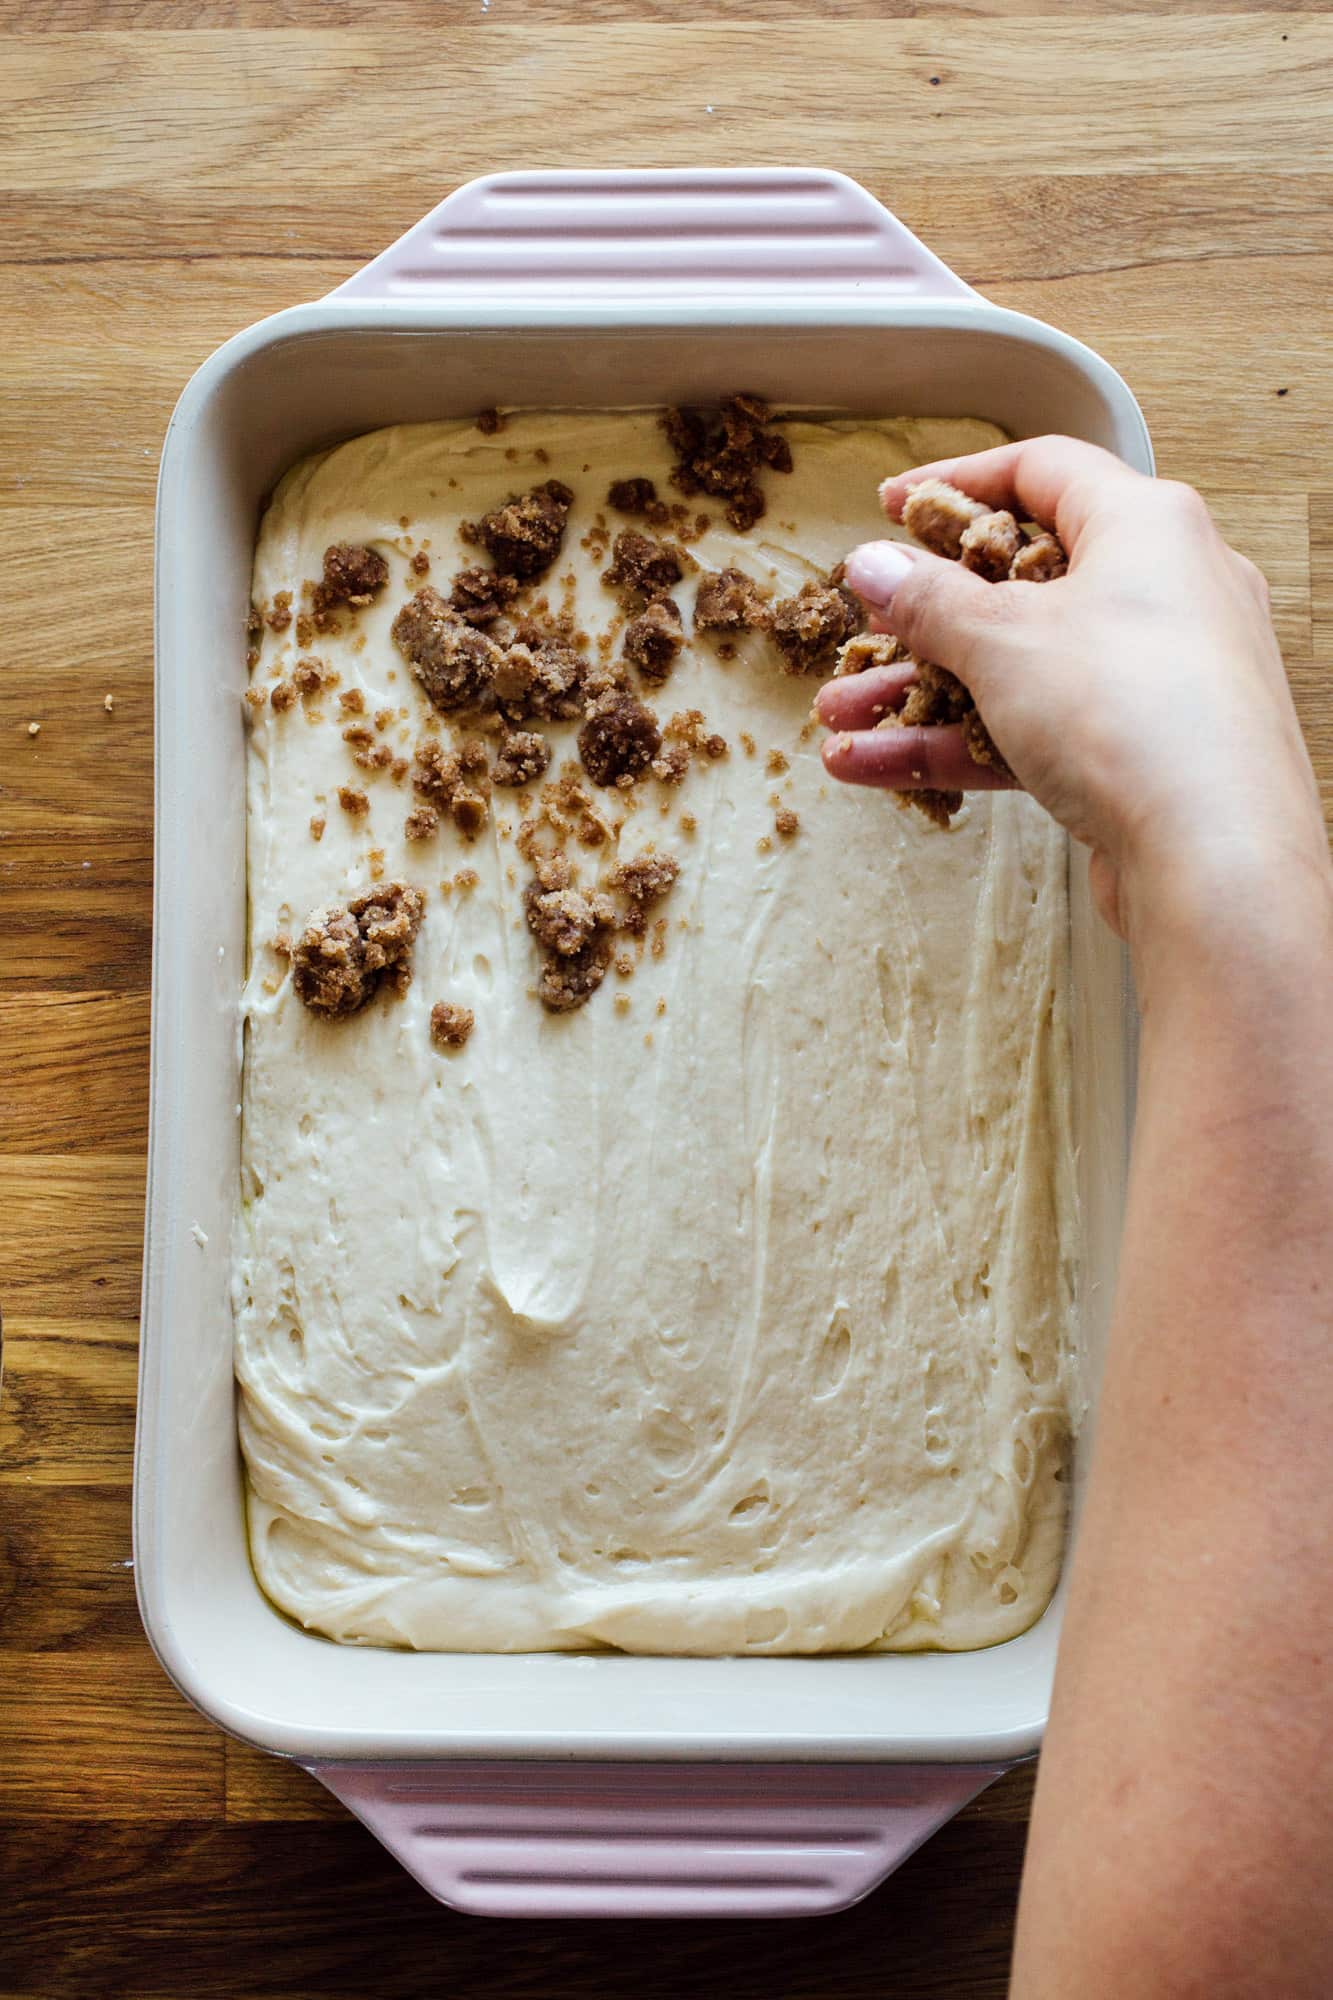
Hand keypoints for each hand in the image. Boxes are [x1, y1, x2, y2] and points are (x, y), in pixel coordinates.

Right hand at [816, 436, 1327, 947]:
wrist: (1216, 862)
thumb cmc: (1133, 717)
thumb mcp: (1004, 640)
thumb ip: (929, 600)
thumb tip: (876, 565)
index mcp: (1147, 526)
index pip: (1043, 470)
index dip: (957, 482)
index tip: (893, 508)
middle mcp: (1164, 591)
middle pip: (1023, 583)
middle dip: (924, 620)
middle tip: (866, 632)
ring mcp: (1155, 679)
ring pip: (1020, 670)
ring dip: (923, 695)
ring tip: (843, 720)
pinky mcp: (1141, 754)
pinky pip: (1037, 732)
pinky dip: (962, 744)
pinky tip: (880, 767)